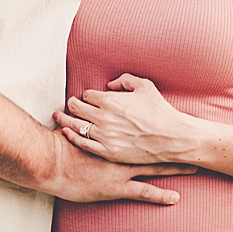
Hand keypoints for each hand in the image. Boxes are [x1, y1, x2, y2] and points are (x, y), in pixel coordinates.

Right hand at [44, 132, 196, 204]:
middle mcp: (121, 152)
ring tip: (193, 167)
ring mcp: (121, 170)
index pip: (140, 130)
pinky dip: (161, 195)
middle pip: (153, 147)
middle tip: (191, 143)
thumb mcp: (74, 128)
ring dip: (174, 167)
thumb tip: (88, 112)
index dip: (158, 128)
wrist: (52, 163)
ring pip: (154, 168)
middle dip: (173, 145)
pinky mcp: (117, 188)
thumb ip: (86, 121)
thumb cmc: (59, 146)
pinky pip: (144, 192)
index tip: (174, 126)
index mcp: (112, 136)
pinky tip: (176, 198)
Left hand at [55, 73, 203, 165]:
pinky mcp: (108, 152)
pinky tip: (65, 132)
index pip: (87, 95)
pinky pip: (83, 144)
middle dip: (72, 105)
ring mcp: (105, 136)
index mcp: (110, 101)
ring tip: (58, 116)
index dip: (87, 96)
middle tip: (70, 105)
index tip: (88, 99)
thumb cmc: (160, 111)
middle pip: (76, 108)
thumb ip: (124, 80)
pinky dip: (72, 137)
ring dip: (65, 119)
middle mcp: (104, 118)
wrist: (174, 138)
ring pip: (75, 125)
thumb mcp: (145, 86)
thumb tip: (109, 84)